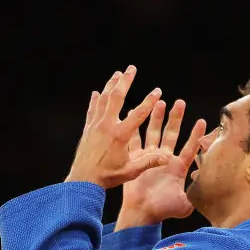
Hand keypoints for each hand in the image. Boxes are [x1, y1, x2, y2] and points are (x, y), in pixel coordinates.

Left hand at [65, 66, 167, 189]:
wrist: (82, 180)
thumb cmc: (107, 177)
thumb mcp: (130, 171)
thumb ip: (149, 162)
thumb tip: (167, 158)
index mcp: (121, 135)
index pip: (138, 113)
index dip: (149, 101)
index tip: (157, 91)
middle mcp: (107, 126)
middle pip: (117, 97)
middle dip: (125, 81)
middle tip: (131, 69)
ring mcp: (96, 126)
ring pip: (104, 100)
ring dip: (111, 85)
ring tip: (117, 74)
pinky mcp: (88, 129)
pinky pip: (92, 110)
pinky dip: (95, 100)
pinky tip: (97, 93)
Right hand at [117, 99, 207, 229]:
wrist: (141, 213)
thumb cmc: (163, 210)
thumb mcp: (184, 204)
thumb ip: (196, 196)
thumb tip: (209, 191)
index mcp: (178, 167)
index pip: (189, 148)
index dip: (196, 136)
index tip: (202, 121)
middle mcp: (164, 159)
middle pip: (172, 134)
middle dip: (176, 119)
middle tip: (180, 102)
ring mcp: (150, 158)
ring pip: (154, 133)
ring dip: (157, 118)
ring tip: (160, 101)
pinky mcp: (136, 159)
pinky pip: (134, 140)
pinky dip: (134, 128)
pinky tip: (133, 113)